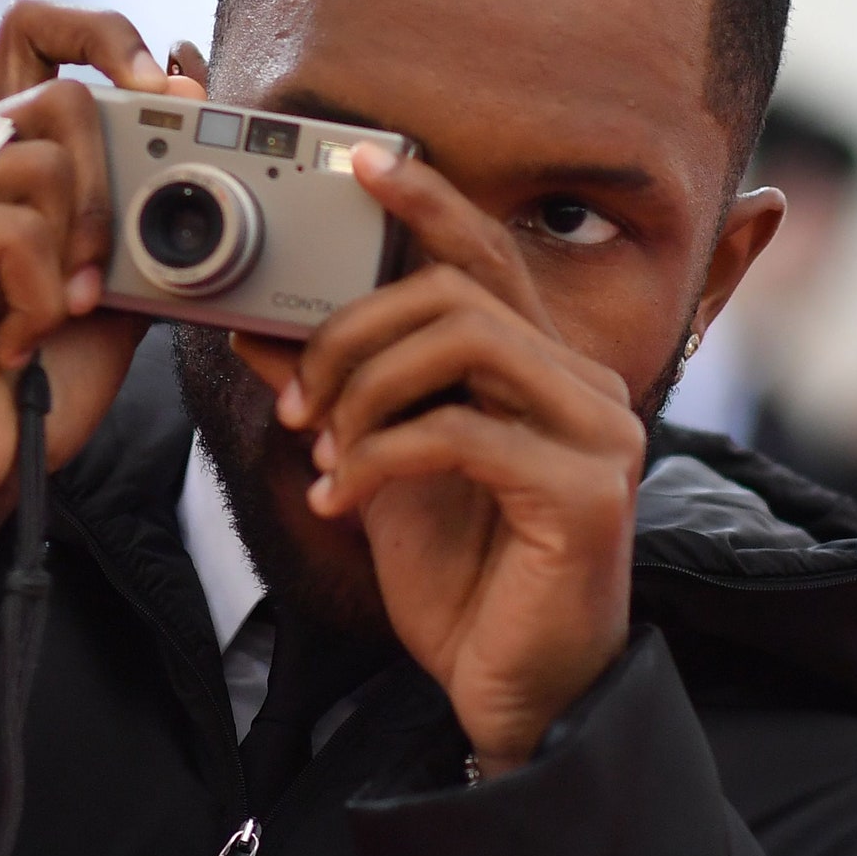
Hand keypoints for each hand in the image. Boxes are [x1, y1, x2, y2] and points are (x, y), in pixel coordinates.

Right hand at [0, 0, 203, 604]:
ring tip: (46, 317)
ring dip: (73, 258)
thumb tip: (189, 81)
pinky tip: (9, 338)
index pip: (37, 31)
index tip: (166, 89)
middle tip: (102, 278)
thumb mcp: (116, 275)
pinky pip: (10, 225)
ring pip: (41, 163)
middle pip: (64, 101)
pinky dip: (37, 294)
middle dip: (114, 196)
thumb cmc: (34, 381)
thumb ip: (146, 194)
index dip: (105, 38)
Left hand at [245, 144, 646, 775]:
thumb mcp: (382, 466)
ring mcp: (597, 436)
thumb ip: (340, 394)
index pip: (488, 254)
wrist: (515, 694)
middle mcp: (585, 384)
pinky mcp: (585, 494)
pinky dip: (377, 458)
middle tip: (298, 403)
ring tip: (322, 452)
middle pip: (456, 290)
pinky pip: (458, 433)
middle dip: (351, 332)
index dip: (427, 200)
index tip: (360, 161)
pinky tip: (339, 500)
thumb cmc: (464, 579)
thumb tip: (260, 328)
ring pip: (461, 341)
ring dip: (364, 389)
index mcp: (543, 369)